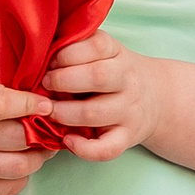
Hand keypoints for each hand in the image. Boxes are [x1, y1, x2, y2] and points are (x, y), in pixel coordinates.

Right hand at [0, 80, 42, 194]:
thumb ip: (6, 94)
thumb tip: (47, 106)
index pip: (2, 105)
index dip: (30, 105)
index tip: (46, 106)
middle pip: (19, 139)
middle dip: (42, 133)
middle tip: (48, 129)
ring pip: (19, 167)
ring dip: (38, 158)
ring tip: (39, 148)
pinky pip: (9, 188)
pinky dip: (22, 176)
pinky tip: (18, 162)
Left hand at [43, 32, 163, 160]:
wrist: (155, 99)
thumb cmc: (114, 73)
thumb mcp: (104, 52)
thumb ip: (77, 47)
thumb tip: (39, 48)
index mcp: (118, 54)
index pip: (96, 46)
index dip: (68, 53)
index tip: (50, 61)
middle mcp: (127, 81)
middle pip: (98, 77)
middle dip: (63, 80)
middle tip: (44, 84)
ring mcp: (129, 111)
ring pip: (95, 113)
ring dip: (65, 113)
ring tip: (49, 111)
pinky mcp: (127, 137)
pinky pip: (107, 148)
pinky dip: (84, 149)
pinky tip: (67, 140)